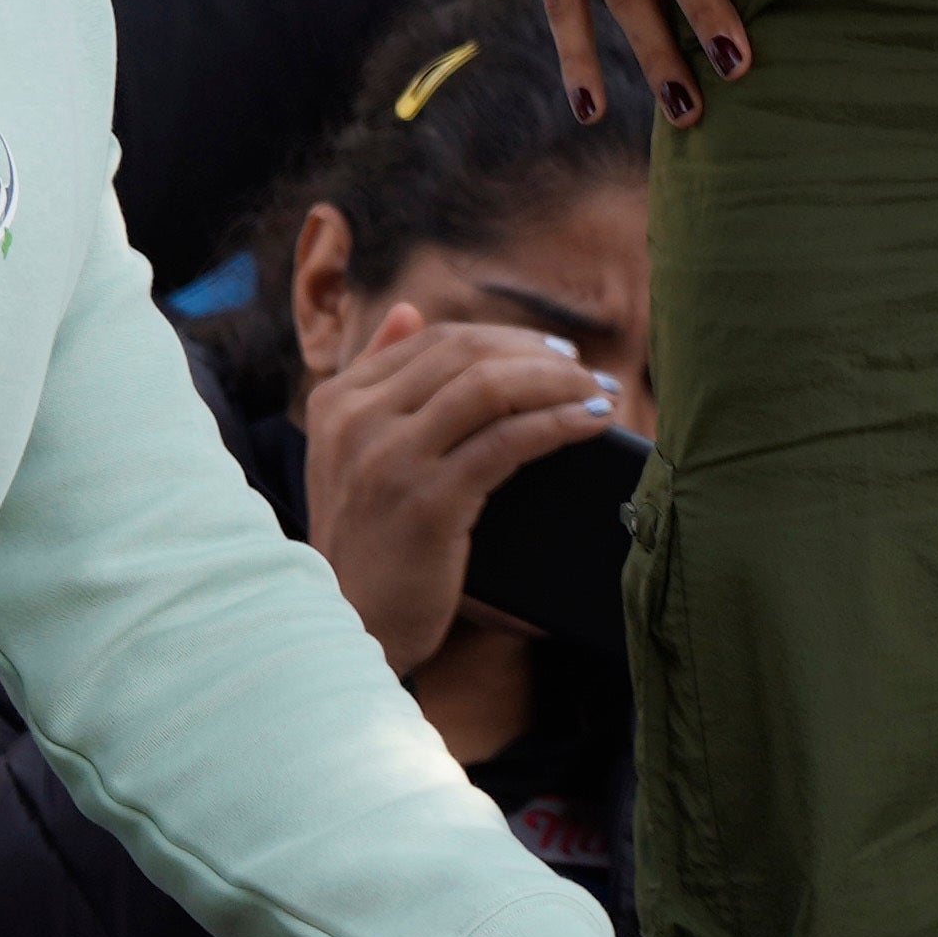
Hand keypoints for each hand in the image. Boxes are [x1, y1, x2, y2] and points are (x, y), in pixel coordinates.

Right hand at [302, 306, 628, 669]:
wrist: (348, 627)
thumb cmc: (366, 544)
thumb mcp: (348, 456)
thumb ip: (374, 382)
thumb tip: (409, 309)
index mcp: (337, 402)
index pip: (433, 339)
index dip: (503, 337)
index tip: (553, 351)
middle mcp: (357, 421)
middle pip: (467, 353)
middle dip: (537, 354)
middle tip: (586, 370)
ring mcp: (389, 459)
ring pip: (491, 386)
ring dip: (558, 381)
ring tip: (600, 392)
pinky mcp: (428, 501)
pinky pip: (508, 440)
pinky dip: (558, 423)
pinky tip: (590, 423)